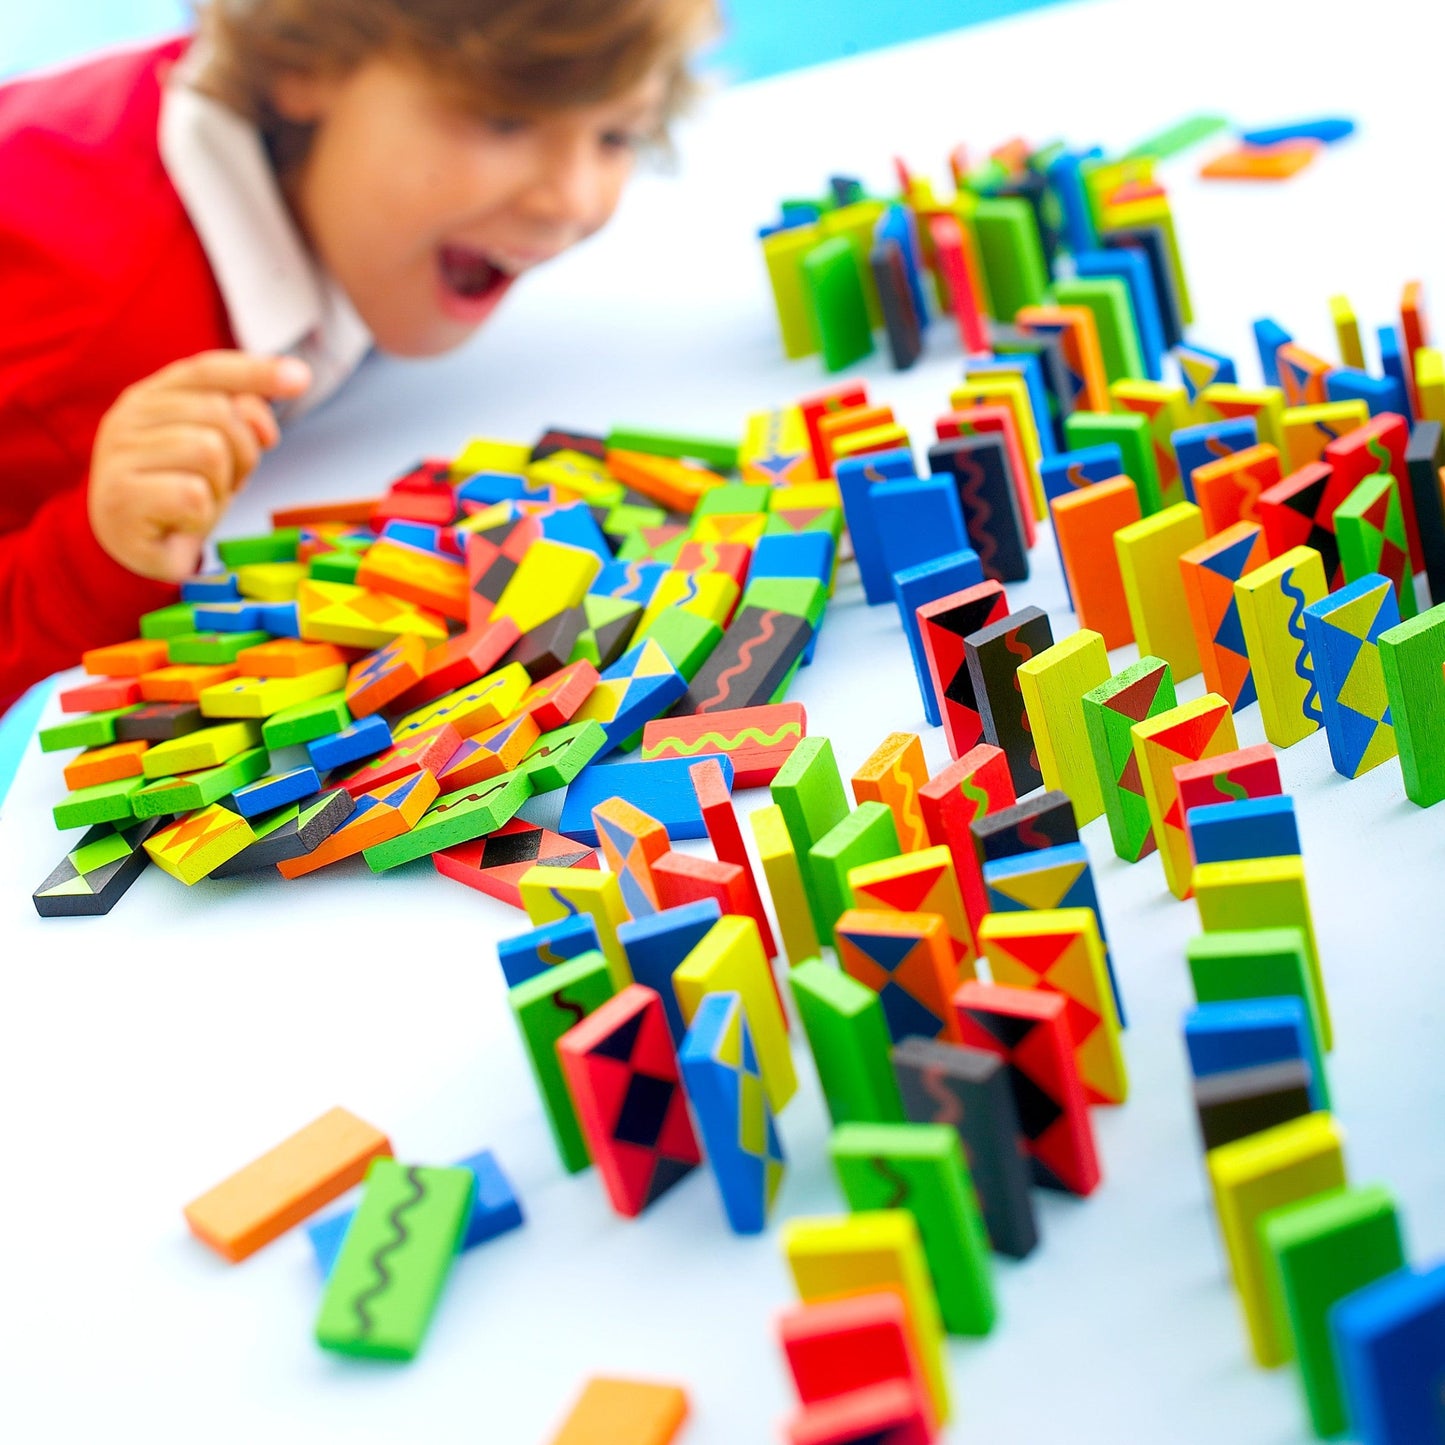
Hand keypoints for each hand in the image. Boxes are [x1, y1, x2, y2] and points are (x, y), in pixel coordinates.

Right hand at [87, 351, 311, 581]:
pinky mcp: (120, 497)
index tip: (301, 378)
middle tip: (223, 484)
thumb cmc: (181, 495)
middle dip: (242, 453)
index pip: (207, 370)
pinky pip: (194, 495)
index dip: (256, 371)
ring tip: (198, 502)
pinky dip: (202, 516)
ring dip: (220, 487)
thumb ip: (239, 419)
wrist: (137, 550)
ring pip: (210, 451)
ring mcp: (118, 455)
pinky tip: (181, 522)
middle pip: (220, 413)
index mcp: (151, 396)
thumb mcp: (218, 452)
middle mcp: (128, 416)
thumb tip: (267, 410)